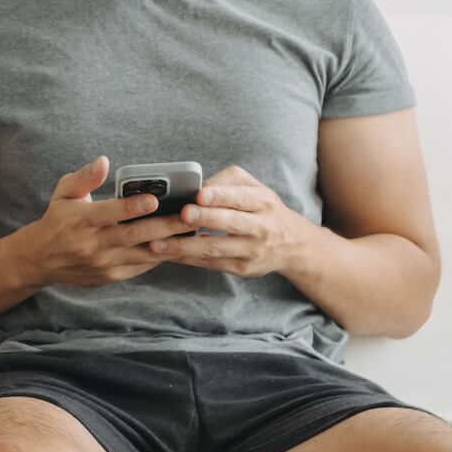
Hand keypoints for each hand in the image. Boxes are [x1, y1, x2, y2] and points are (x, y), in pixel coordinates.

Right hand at [23, 156, 197, 287]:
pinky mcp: (110, 276)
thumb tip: (104, 161)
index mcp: (80, 219)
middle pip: (133, 235)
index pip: (110, 212)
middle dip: (165, 226)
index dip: (133, 207)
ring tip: (194, 232)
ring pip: (142, 254)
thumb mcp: (64, 193)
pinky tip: (178, 245)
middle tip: (190, 216)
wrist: (40, 260)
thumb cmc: (57, 220)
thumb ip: (85, 177)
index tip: (155, 199)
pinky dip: (160, 256)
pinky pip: (140, 266)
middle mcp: (91, 243)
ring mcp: (102, 263)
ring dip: (169, 244)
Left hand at [147, 165, 317, 277]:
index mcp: (264, 202)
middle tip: (181, 214)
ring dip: (185, 246)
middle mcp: (262, 227)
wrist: (292, 244)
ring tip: (158, 242)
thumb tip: (197, 186)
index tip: (199, 193)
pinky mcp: (242, 269)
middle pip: (231, 223)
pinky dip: (187, 259)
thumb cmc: (263, 209)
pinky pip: (211, 264)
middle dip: (205, 218)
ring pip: (217, 248)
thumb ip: (228, 182)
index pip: (241, 197)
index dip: (220, 195)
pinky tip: (166, 254)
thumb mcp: (255, 188)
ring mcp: (252, 251)